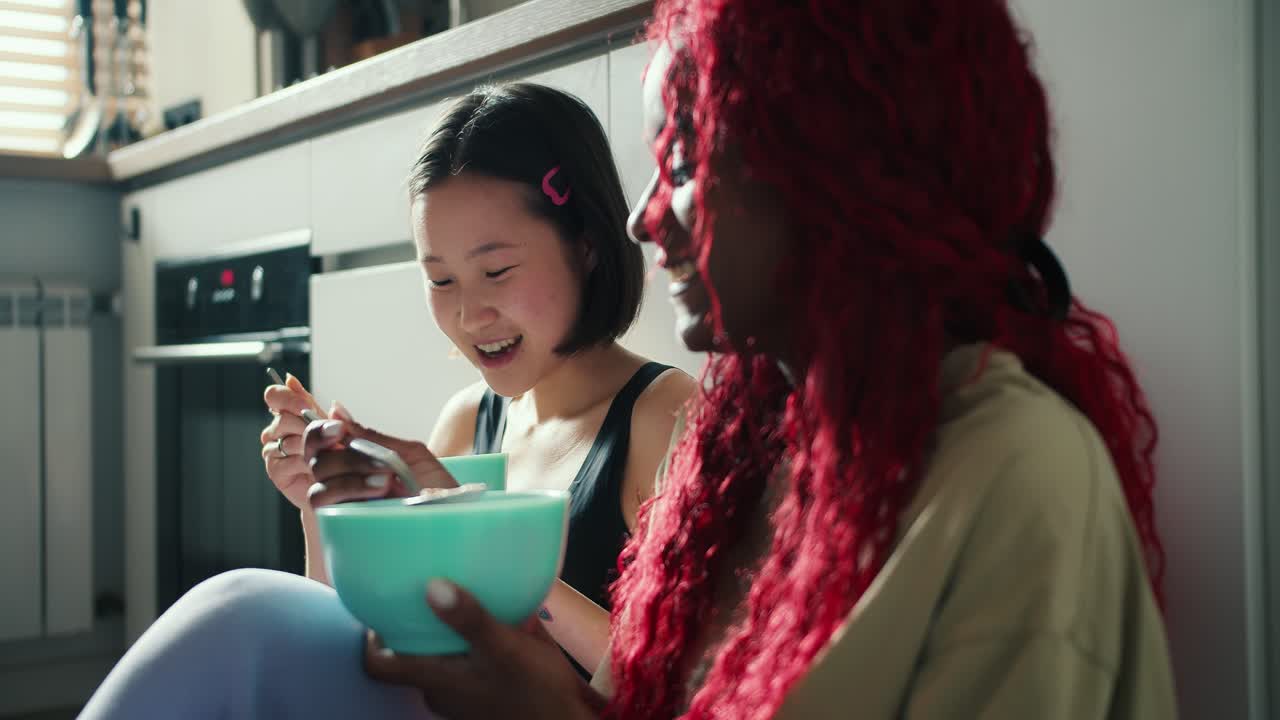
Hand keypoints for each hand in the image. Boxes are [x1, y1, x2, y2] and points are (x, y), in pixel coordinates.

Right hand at [261, 373, 327, 509]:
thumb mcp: (330, 424)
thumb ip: (311, 404)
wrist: (343, 486)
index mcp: (288, 413)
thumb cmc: (340, 452)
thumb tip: (289, 378)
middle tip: (332, 438)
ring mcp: (272, 450)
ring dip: (315, 448)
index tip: (307, 407)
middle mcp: (275, 430)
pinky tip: (319, 469)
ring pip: (289, 440)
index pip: (275, 395)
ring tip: (331, 455)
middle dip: (311, 428)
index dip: (288, 398)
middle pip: (284, 418)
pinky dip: (308, 464)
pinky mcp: (275, 471)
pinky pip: (289, 460)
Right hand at [302, 409, 458, 508]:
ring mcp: (345, 506)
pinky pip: (326, 508)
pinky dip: (350, 492)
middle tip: (383, 463)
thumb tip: (336, 410)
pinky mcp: (345, 526)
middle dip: (347, 458)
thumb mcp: (409, 454)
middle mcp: (345, 481)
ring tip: (386, 480)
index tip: (339, 429)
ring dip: (350, 477)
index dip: (319, 432)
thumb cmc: (436, 487)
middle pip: (316, 462)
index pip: (319, 442)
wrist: (454, 517)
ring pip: (319, 487)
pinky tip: (380, 491)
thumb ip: (372, 437)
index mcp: (356, 460)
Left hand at [364, 580, 604, 719]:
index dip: (369, 638)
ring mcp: (459, 698)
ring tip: (455, 600)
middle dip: (410, 625)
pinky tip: (487, 623)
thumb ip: (470, 619)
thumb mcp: (507, 648)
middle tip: (420, 589)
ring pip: (435, 660)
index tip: (378, 606)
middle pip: (406, 657)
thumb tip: (431, 586)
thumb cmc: (536, 690)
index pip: (376, 665)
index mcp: (435, 680)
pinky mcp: (480, 696)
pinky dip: (463, 646)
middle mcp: (440, 692)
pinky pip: (460, 666)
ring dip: (440, 634)